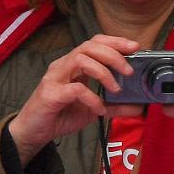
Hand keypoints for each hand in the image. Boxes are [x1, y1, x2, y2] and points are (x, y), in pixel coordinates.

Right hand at [5, 34, 138, 162]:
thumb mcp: (93, 110)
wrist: (34, 132)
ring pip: (80, 59)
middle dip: (113, 55)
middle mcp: (63, 66)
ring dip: (103, 72)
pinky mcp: (50, 94)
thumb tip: (138, 107)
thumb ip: (114, 106)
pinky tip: (98, 109)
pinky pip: (75, 89)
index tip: (134, 47)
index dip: (114, 41)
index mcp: (73, 65)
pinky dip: (91, 98)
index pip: (94, 43)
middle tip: (128, 71)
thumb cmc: (60, 115)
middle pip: (88, 46)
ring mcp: (55, 78)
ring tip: (115, 90)